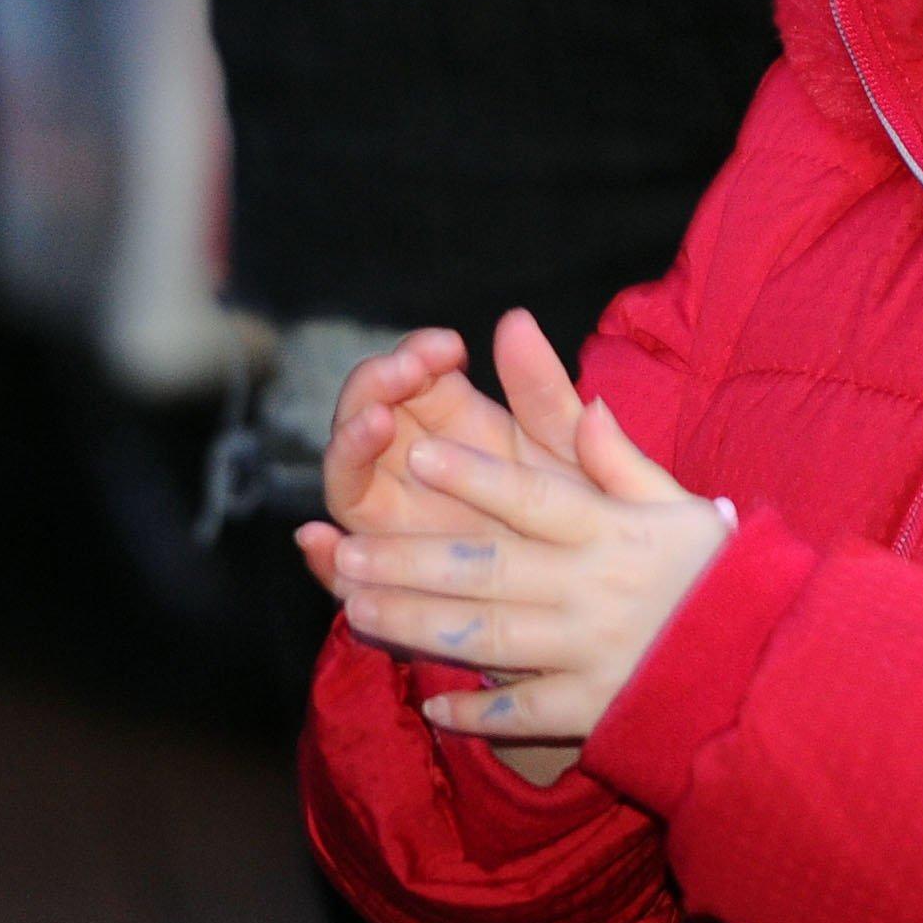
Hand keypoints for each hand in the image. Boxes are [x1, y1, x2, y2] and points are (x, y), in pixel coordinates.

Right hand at [295, 313, 589, 591]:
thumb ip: (542, 389)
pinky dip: (322, 558)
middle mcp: (415, 470)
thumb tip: (515, 318)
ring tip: (374, 423)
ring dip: (348, 448)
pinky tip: (316, 539)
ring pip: (350, 482)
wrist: (606, 604)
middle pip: (367, 419)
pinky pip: (344, 574)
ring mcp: (398, 526)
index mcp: (457, 426)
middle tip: (405, 371)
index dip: (416, 354)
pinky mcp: (391, 585)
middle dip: (375, 386)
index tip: (446, 346)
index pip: (411, 376)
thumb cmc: (587, 517)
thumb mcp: (568, 449)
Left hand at [333, 400, 726, 751]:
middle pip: (489, 570)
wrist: (770, 669)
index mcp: (613, 532)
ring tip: (358, 611)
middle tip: (350, 552)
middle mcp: (594, 590)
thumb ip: (622, 462)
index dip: (474, 475)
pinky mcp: (595, 709)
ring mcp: (592, 653)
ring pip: (489, 637)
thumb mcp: (680, 507)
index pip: (533, 497)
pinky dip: (476, 713)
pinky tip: (430, 703)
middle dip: (411, 560)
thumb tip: (585, 405)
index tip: (417, 452)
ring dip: (418, 625)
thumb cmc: (719, 577)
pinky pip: (524, 712)